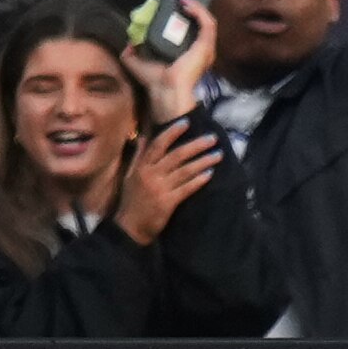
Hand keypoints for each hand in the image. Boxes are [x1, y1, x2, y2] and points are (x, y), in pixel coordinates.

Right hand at [113, 119, 222, 245]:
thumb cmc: (132, 199)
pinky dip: (199, 180)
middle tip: (213, 138)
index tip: (187, 122)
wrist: (129, 226)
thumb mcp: (131, 174)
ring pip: (185, 170)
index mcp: (141, 166)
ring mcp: (159, 188)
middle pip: (177, 155)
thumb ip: (140, 155)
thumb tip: (145, 135)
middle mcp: (150, 174)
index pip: (158, 144)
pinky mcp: (168, 202)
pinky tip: (211, 173)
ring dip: (204, 161)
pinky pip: (187, 188)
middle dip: (196, 145)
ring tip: (218, 154)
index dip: (172, 132)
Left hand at [119, 0, 216, 123]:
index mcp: (188, 54)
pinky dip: (199, 11)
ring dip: (197, 7)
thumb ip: (131, 52)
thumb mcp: (136, 63)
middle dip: (192, 9)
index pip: (190, 31)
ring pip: (207, 21)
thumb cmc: (155, 81)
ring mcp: (205, 47)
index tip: (171, 7)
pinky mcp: (206, 45)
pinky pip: (207, 23)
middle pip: (200, 24)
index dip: (183, 17)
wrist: (165, 90)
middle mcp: (200, 50)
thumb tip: (129, 42)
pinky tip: (186, 3)